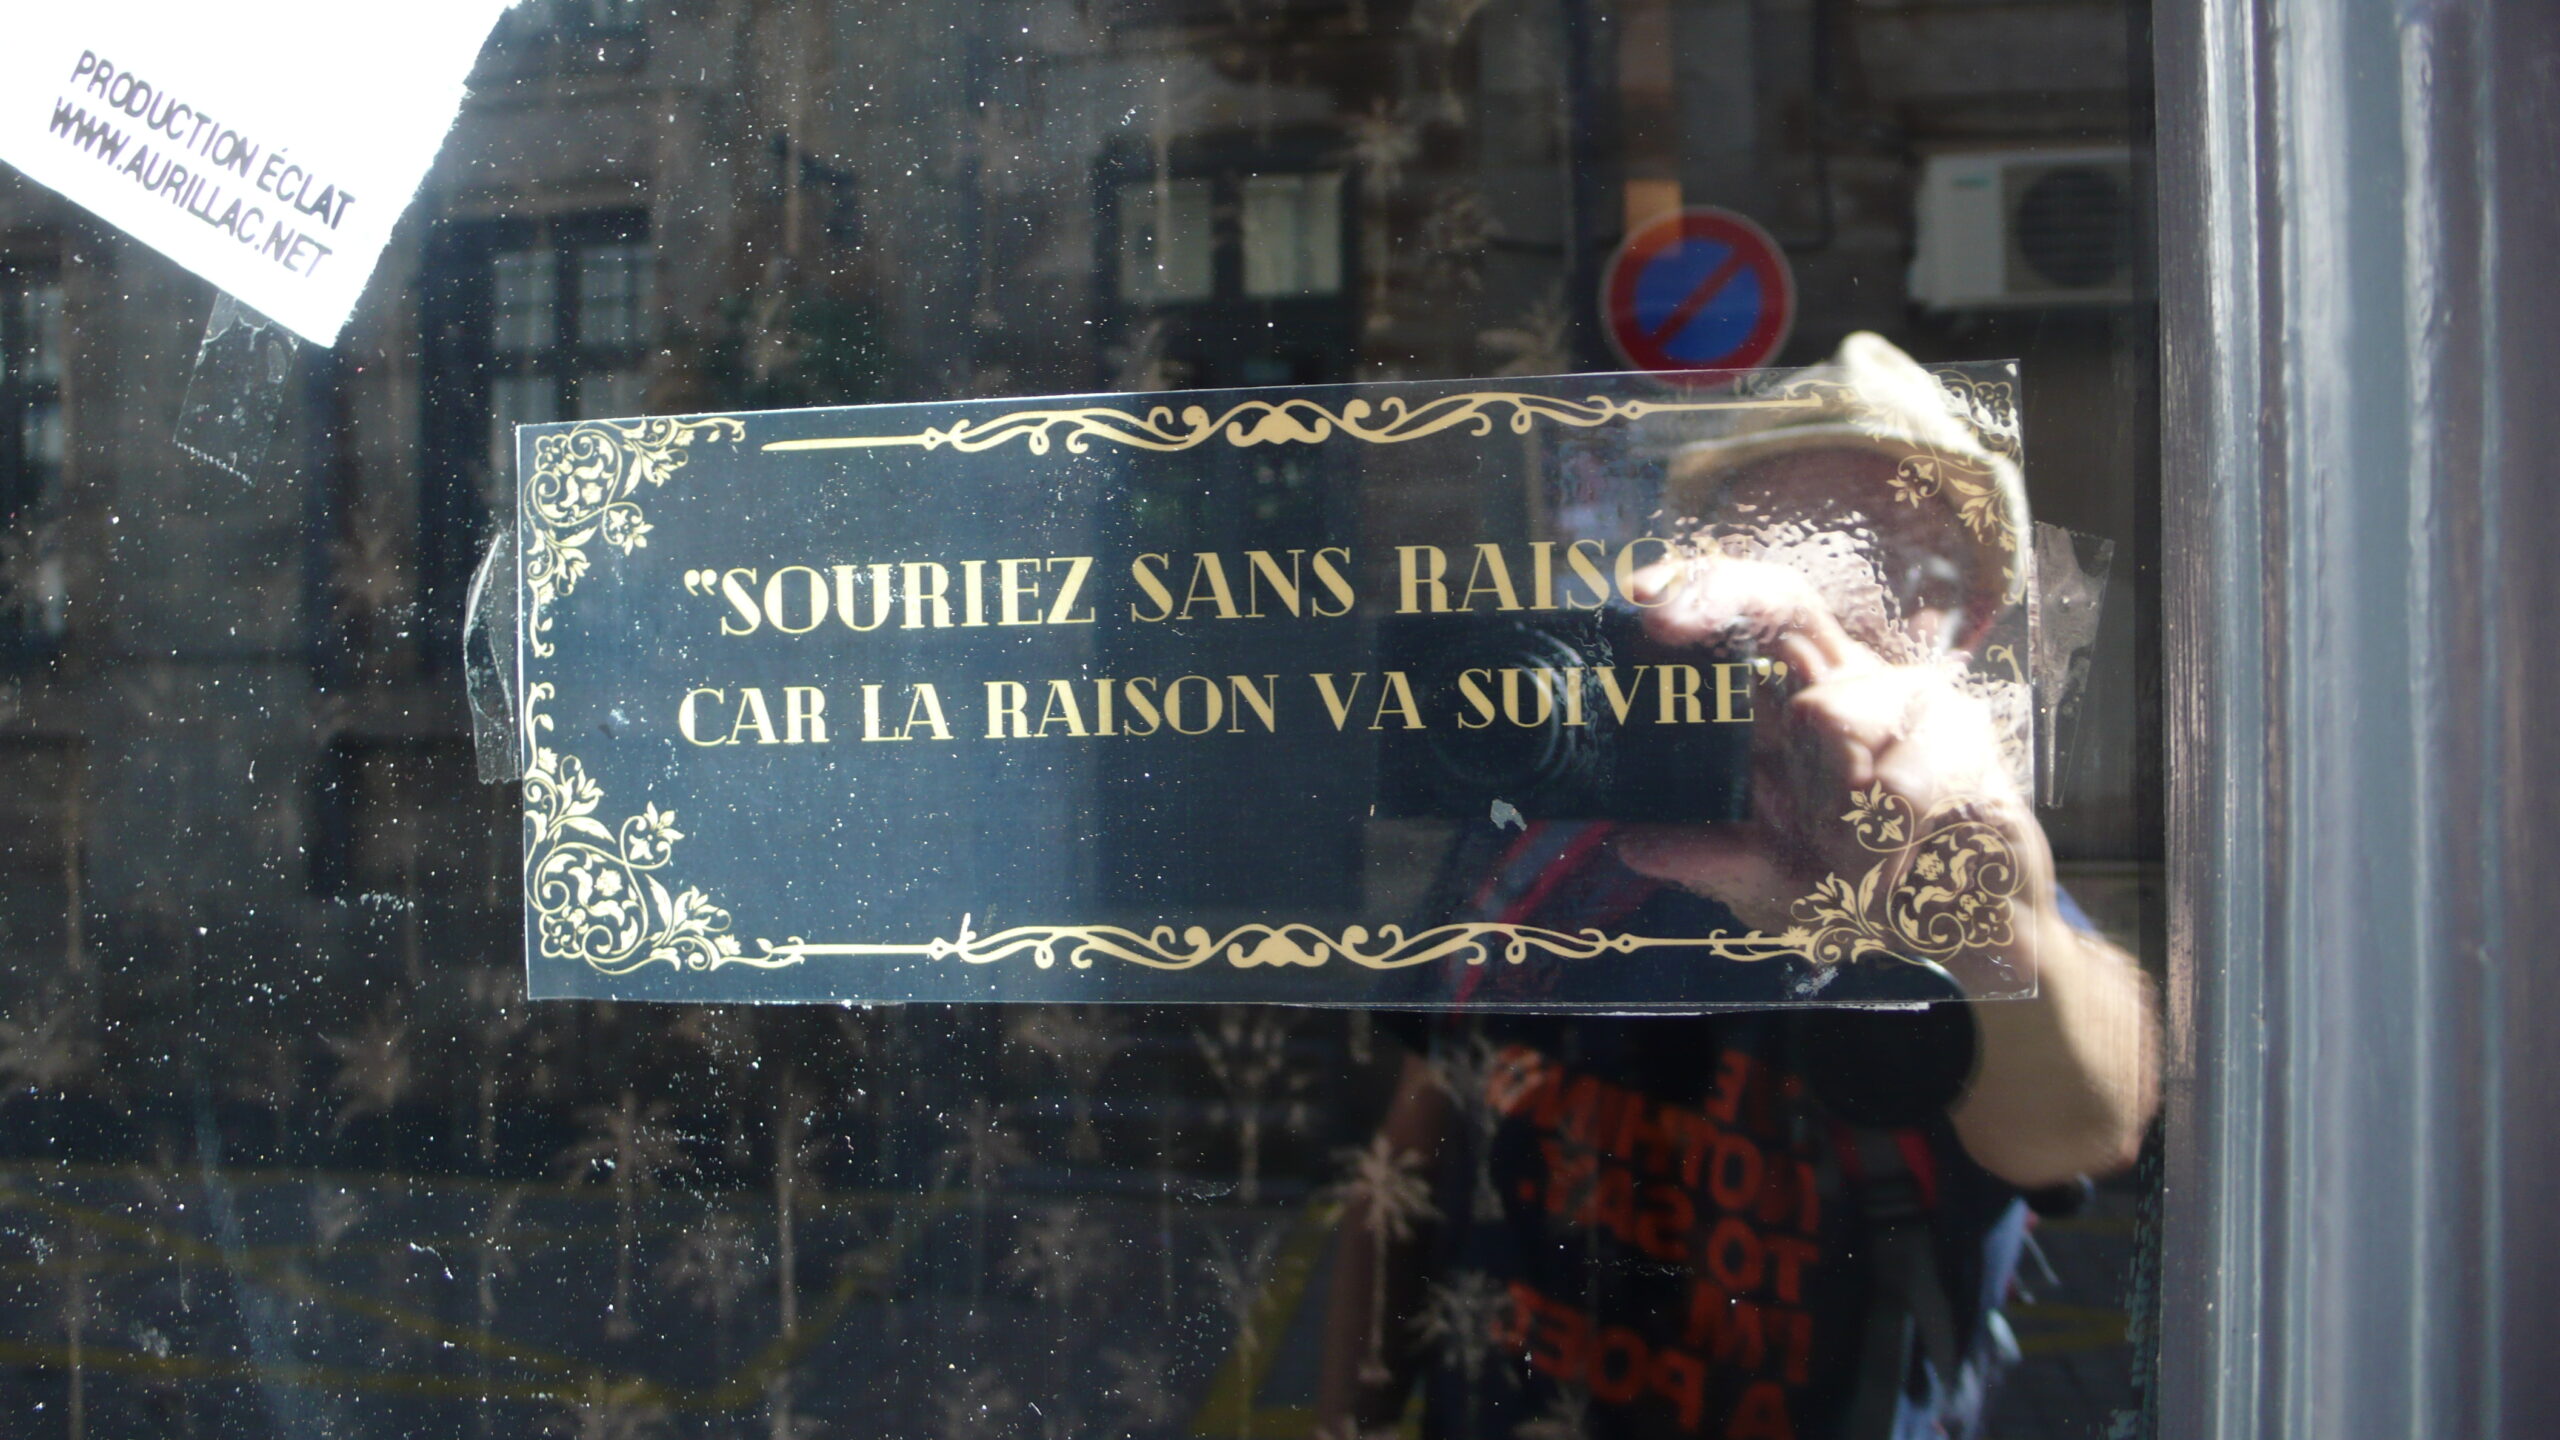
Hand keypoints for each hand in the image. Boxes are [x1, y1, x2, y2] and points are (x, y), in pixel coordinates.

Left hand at [1610, 552, 2055, 996]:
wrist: (1970, 925)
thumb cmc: (1868, 883)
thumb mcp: (1774, 883)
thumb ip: (1713, 861)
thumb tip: (1634, 844)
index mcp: (1798, 700)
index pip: (1751, 615)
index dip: (1702, 590)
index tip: (1642, 595)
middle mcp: (1850, 681)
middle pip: (1787, 603)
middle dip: (1719, 599)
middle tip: (1663, 624)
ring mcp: (1913, 700)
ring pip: (1830, 712)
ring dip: (1823, 814)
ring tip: (1848, 866)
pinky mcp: (1968, 739)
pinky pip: (1899, 784)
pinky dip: (1882, 843)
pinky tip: (1894, 872)